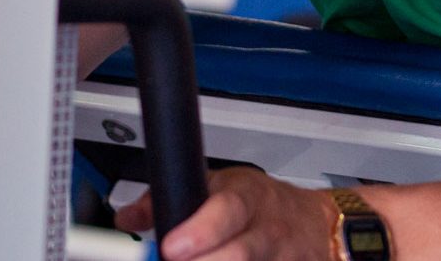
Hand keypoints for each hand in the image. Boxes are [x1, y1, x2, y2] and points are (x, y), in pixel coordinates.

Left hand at [115, 167, 335, 260]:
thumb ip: (171, 200)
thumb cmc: (261, 205)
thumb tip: (127, 218)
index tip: (171, 247)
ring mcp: (280, 258)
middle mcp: (266, 230)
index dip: (200, 231)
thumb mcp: (219, 187)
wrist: (313, 224)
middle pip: (239, 254)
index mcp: (247, 198)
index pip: (227, 210)